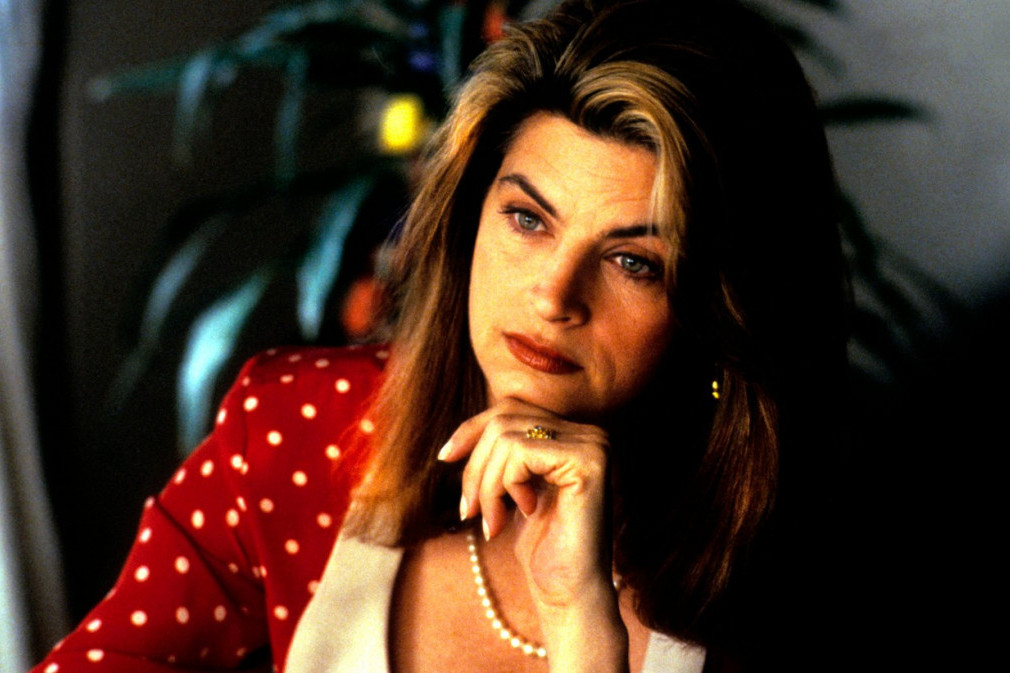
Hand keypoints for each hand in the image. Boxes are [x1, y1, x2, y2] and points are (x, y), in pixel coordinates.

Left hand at [438, 398, 628, 671]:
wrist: (567, 592)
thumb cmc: (541, 547)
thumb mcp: (513, 488)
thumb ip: (502, 453)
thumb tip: (461, 434)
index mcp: (574, 435)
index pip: (511, 409)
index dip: (471, 430)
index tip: (444, 457)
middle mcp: (590, 433)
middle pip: (504, 420)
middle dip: (476, 468)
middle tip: (470, 512)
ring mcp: (593, 444)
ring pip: (506, 436)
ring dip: (485, 484)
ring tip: (491, 521)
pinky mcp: (588, 461)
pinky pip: (520, 452)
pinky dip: (505, 485)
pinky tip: (523, 513)